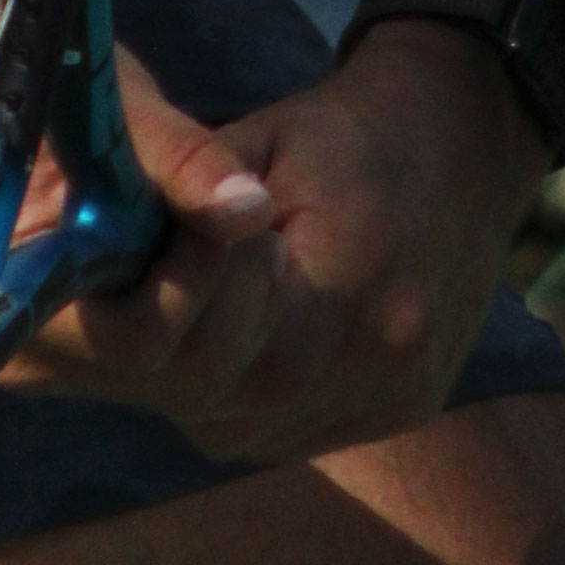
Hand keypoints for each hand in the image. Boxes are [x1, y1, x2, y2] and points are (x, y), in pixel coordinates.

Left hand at [2, 21, 546, 467]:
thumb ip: (193, 191)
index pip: (222, 345)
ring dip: (217, 393)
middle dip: (185, 364)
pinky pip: (310, 430)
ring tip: (191, 338)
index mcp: (347, 272)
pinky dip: (264, 406)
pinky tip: (246, 360)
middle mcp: (385, 345)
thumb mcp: (261, 139)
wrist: (465, 137)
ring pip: (270, 428)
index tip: (143, 283)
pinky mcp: (411, 402)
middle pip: (244, 396)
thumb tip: (99, 231)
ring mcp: (403, 385)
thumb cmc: (342, 133)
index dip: (171, 321)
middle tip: (151, 320)